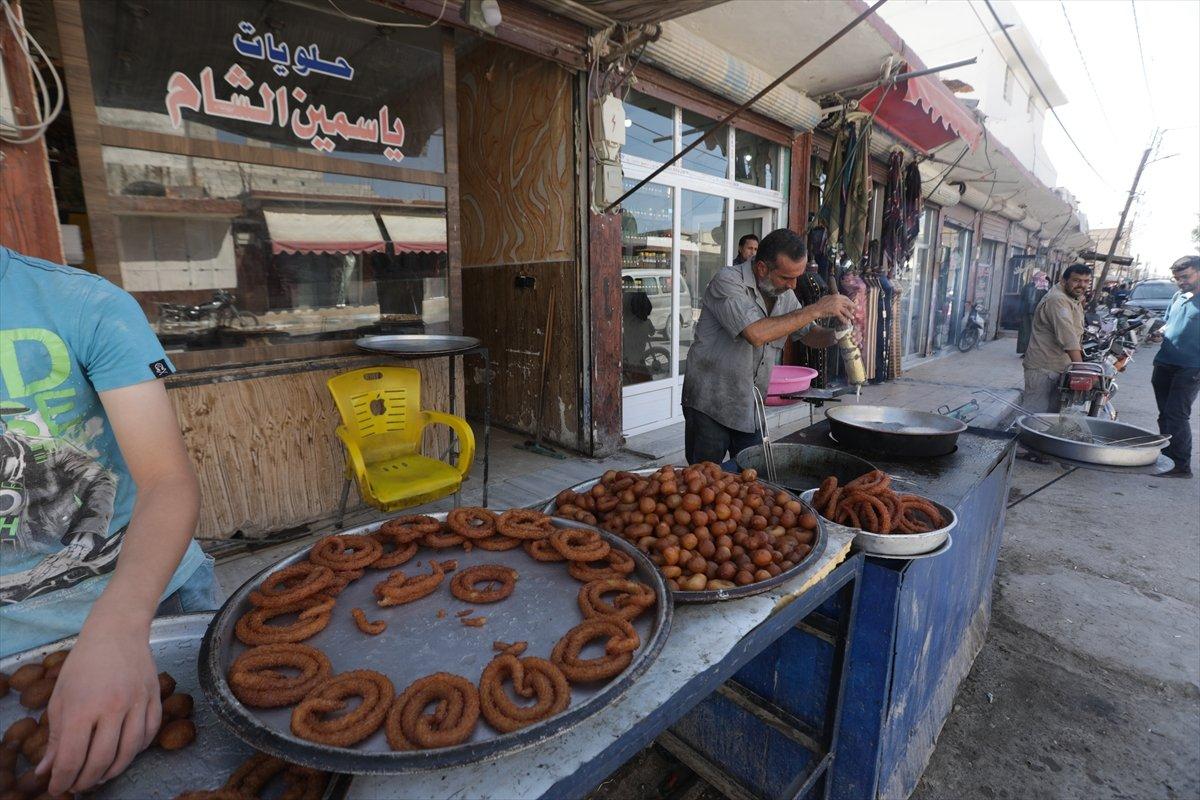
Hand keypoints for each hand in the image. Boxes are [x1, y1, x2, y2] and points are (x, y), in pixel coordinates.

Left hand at [37, 615, 160, 794]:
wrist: (118, 632)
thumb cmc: (84, 663)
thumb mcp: (60, 697)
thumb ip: (56, 736)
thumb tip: (47, 769)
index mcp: (83, 707)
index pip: (72, 758)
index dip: (63, 780)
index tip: (58, 788)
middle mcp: (113, 707)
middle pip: (102, 760)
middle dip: (87, 780)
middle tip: (78, 785)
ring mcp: (138, 702)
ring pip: (129, 752)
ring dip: (113, 771)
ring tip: (101, 775)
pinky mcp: (155, 698)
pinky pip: (149, 734)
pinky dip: (137, 750)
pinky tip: (124, 752)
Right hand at [813, 294, 854, 325]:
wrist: (816, 309)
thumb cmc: (819, 304)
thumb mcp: (827, 298)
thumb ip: (833, 297)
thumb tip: (837, 296)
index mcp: (836, 296)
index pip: (845, 298)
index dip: (849, 301)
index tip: (852, 304)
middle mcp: (838, 300)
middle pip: (848, 303)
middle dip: (853, 307)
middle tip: (856, 309)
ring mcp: (837, 305)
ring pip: (846, 311)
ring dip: (850, 315)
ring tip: (852, 317)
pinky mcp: (835, 311)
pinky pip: (842, 316)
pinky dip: (844, 320)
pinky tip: (847, 323)